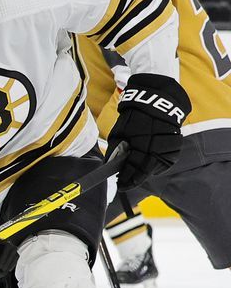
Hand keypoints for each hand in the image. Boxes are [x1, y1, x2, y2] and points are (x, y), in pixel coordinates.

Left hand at [107, 73, 189, 188]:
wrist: (156, 102)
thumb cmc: (133, 118)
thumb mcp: (119, 132)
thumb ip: (115, 150)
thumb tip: (111, 166)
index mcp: (139, 141)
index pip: (133, 166)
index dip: (126, 178)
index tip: (120, 185)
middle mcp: (156, 144)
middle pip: (146, 170)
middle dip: (135, 178)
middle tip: (127, 183)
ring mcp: (168, 145)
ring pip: (158, 167)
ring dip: (147, 172)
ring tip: (137, 172)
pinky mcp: (176, 144)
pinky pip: (169, 160)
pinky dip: (159, 165)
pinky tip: (151, 164)